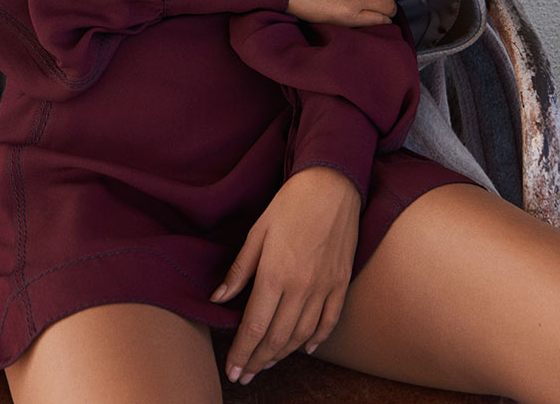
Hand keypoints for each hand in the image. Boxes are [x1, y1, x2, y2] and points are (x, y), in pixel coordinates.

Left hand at [210, 166, 360, 385]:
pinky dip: (316, 340)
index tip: (232, 370)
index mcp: (275, 274)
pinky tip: (303, 348)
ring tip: (267, 363)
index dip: (241, 353)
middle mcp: (301, 288)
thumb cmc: (290, 204)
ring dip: (282, 354)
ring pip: (301, 336)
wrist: (332, 186)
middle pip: (276, 338)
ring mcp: (324, 288)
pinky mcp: (341, 283)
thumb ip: (239, 270)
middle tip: (246, 374)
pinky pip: (329, 322)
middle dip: (257, 361)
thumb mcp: (258, 231)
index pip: (254, 327)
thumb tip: (218, 298)